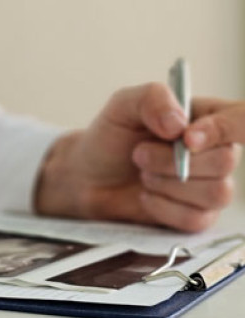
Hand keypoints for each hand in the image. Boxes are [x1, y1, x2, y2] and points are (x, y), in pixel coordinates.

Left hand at [35, 83, 238, 231]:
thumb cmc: (110, 137)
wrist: (87, 176)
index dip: (222, 130)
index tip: (185, 138)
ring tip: (143, 173)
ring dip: (167, 184)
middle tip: (139, 154)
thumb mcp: (123, 105)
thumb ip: (152, 98)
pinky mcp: (197, 216)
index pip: (242, 118)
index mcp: (207, 117)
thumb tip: (179, 124)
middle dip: (172, 161)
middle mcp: (216, 151)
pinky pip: (196, 219)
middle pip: (225, 161)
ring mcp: (210, 186)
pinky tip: (146, 195)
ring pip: (215, 193)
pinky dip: (162, 207)